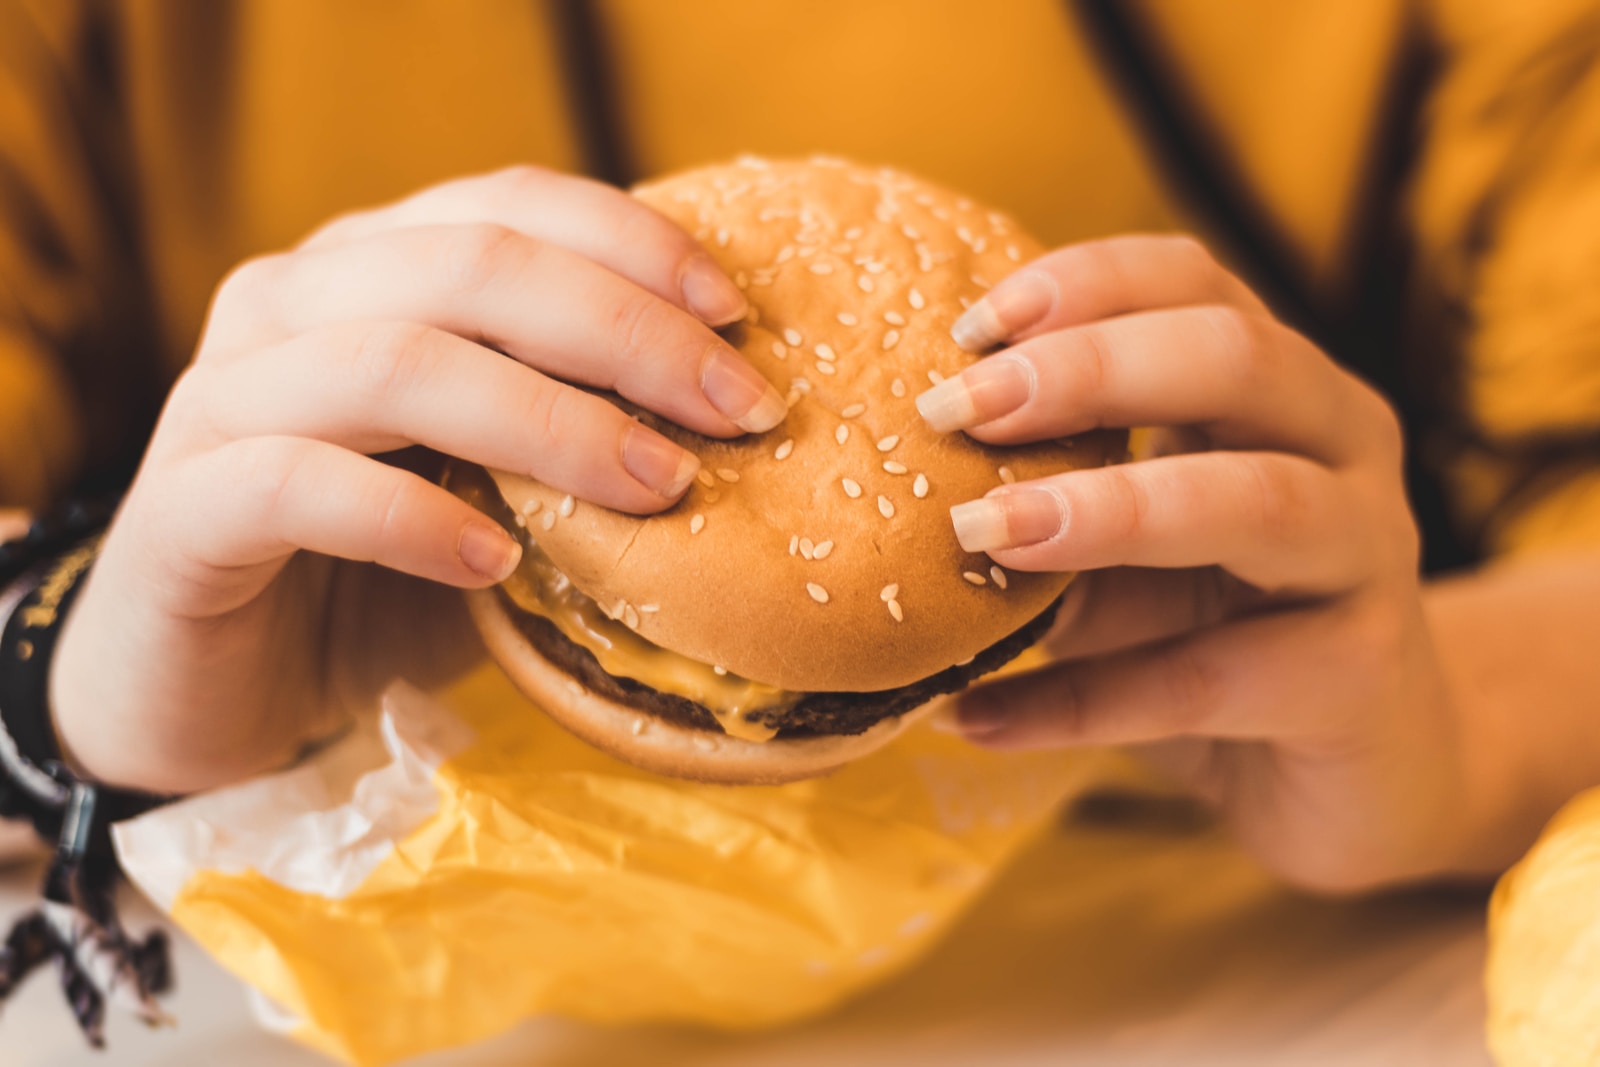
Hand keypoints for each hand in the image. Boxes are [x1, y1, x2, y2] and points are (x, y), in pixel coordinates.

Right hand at [51, 166, 787, 793]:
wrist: (223, 692)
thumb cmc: (386, 582)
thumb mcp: (504, 493)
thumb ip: (577, 438)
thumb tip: (733, 416)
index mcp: (371, 270)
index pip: (510, 206)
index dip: (634, 245)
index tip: (738, 317)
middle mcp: (289, 304)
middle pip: (470, 266)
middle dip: (625, 332)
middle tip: (737, 409)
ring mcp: (222, 398)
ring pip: (391, 361)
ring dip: (548, 421)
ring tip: (656, 486)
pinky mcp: (180, 509)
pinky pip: (295, 482)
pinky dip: (410, 518)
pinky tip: (498, 563)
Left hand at [920, 235, 1465, 892]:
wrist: (1356, 776)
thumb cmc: (1220, 636)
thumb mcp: (1124, 561)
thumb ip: (1053, 516)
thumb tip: (911, 496)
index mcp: (1280, 389)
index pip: (1196, 284)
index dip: (1084, 288)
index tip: (968, 329)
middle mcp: (1342, 448)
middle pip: (1239, 358)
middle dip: (1088, 371)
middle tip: (958, 412)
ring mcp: (1369, 557)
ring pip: (1258, 501)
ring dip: (1108, 511)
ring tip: (980, 536)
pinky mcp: (1360, 678)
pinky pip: (1210, 679)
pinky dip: (1079, 700)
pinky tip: (974, 718)